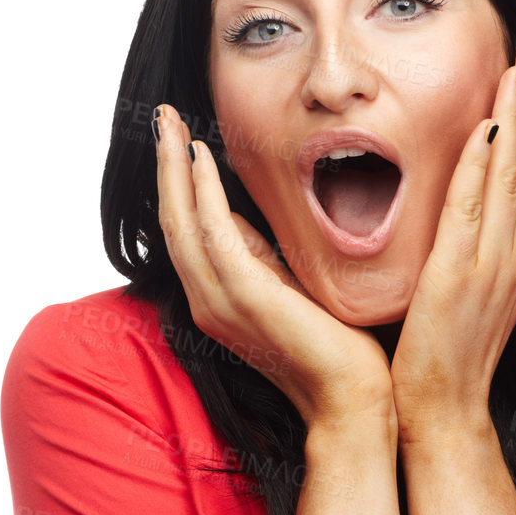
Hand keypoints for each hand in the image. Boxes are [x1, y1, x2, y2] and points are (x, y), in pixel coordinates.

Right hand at [154, 105, 394, 430]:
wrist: (352, 400)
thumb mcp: (292, 289)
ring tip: (170, 123)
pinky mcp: (244, 298)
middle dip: (165, 165)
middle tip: (163, 114)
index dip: (177, 181)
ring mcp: (221, 302)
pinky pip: (213, 233)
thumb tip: (245, 220)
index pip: (186, 230)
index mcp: (218, 299)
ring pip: (182, 222)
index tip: (177, 134)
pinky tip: (202, 156)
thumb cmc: (336, 349)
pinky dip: (203, 192)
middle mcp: (208, 301)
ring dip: (174, 168)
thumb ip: (264, 257)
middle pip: (171, 220)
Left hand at [389, 40, 515, 441]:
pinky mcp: (461, 278)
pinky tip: (486, 126)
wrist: (443, 413)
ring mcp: (494, 267)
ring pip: (515, 179)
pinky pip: (475, 210)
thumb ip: (473, 250)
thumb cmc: (447, 358)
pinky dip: (483, 165)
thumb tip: (465, 213)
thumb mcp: (469, 295)